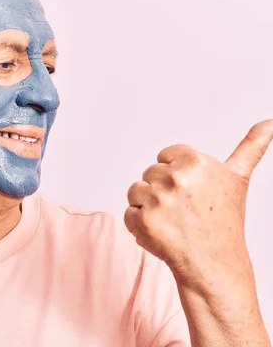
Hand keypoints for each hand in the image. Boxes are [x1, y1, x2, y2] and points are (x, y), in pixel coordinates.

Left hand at [124, 119, 272, 289]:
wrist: (214, 264)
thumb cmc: (224, 220)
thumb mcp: (238, 178)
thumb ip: (251, 146)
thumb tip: (271, 121)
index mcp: (196, 161)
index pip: (165, 156)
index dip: (176, 174)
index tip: (191, 191)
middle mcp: (177, 177)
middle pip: (150, 173)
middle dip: (162, 191)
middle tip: (184, 210)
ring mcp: (158, 200)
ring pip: (135, 191)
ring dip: (148, 207)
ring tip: (173, 221)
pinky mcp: (143, 220)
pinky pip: (128, 213)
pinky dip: (139, 225)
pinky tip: (162, 234)